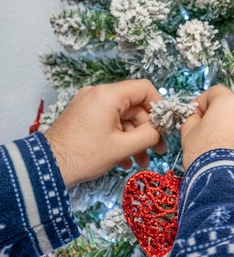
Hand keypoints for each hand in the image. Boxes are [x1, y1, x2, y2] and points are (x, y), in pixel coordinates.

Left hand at [45, 80, 165, 186]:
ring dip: (134, 138)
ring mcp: (89, 105)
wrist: (46, 168)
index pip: (144, 89)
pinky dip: (119, 138)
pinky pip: (109, 122)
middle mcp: (98, 94)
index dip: (159, 106)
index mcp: (108, 95)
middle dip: (147, 130)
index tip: (165, 125)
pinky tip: (124, 160)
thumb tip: (160, 131)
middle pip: (134, 106)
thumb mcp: (121, 147)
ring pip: (122, 117)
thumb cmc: (83, 155)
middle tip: (157, 151)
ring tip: (140, 161)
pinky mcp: (83, 116)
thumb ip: (148, 136)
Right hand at [181, 85, 233, 170]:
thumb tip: (195, 119)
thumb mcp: (188, 133)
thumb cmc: (204, 153)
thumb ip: (191, 120)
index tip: (193, 116)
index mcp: (229, 104)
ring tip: (213, 152)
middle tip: (201, 134)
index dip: (201, 102)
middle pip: (229, 110)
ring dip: (227, 134)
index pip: (215, 92)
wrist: (225, 184)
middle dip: (215, 119)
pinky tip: (225, 161)